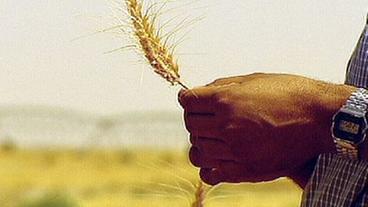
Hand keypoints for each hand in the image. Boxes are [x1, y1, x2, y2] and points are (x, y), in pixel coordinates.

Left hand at [178, 73, 354, 187]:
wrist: (320, 119)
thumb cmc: (289, 93)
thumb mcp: (254, 79)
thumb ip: (223, 85)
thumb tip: (201, 92)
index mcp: (226, 100)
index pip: (188, 102)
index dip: (189, 99)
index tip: (193, 100)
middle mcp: (226, 126)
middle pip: (191, 125)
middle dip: (195, 118)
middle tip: (206, 116)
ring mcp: (235, 151)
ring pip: (197, 150)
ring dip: (201, 141)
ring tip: (214, 136)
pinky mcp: (245, 170)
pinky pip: (210, 174)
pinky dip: (208, 167)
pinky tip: (219, 157)